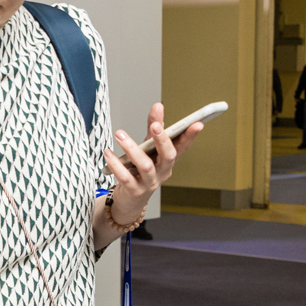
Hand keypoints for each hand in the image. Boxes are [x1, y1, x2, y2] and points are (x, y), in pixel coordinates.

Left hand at [103, 101, 201, 225]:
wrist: (130, 200)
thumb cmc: (140, 170)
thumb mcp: (148, 147)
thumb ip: (153, 127)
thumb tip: (158, 105)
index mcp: (168, 160)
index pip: (182, 146)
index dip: (190, 136)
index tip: (197, 123)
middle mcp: (162, 172)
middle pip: (168, 156)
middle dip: (163, 140)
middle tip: (156, 126)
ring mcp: (150, 183)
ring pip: (146, 166)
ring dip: (133, 149)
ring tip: (120, 134)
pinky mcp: (134, 191)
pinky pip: (126, 178)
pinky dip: (116, 165)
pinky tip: (108, 154)